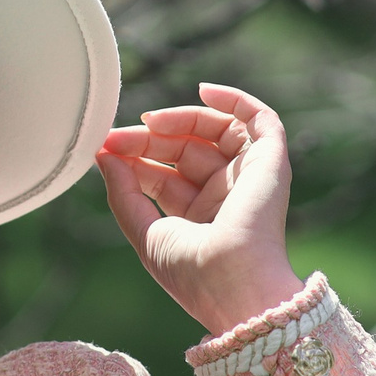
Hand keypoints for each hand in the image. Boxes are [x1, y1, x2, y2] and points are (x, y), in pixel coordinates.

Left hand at [96, 83, 305, 335]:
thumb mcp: (146, 233)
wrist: (234, 284)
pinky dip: (235, 100)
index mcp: (198, 216)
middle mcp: (225, 194)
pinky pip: (259, 119)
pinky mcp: (271, 161)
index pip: (163, 173)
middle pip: (185, 148)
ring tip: (150, 121)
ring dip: (181, 119)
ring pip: (215, 130)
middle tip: (118, 135)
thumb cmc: (193, 271)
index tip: (105, 148)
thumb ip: (123, 195)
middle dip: (150, 138)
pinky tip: (205, 91)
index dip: (135, 156)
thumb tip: (103, 157)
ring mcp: (248, 176)